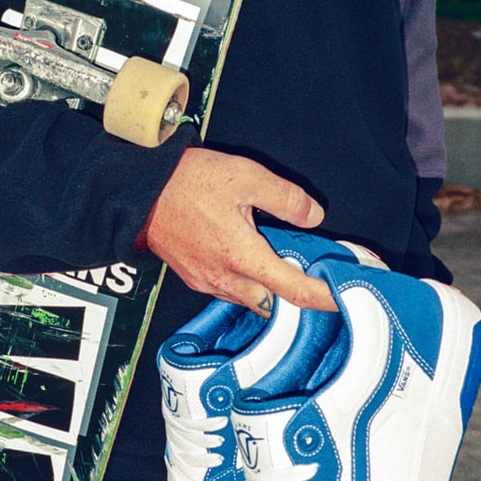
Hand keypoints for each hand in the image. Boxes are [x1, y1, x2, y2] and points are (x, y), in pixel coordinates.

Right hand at [145, 147, 336, 313]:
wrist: (138, 191)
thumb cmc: (186, 182)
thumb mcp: (245, 176)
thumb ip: (286, 198)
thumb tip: (313, 216)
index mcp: (242, 257)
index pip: (294, 291)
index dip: (324, 298)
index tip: (343, 297)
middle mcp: (224, 278)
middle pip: (273, 304)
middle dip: (294, 294)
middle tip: (312, 272)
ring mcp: (206, 282)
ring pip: (250, 299)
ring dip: (269, 287)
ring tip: (281, 261)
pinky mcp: (194, 278)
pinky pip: (229, 290)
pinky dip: (247, 281)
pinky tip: (249, 257)